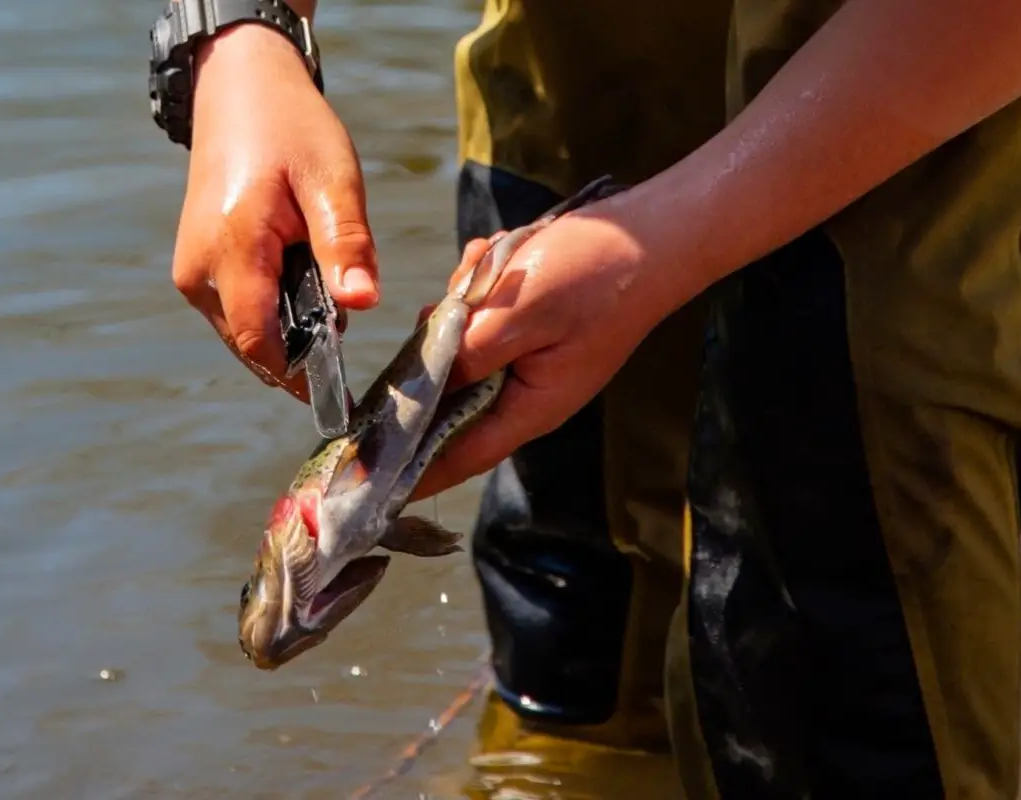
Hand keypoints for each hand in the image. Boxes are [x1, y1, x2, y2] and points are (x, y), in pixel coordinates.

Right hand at [170, 25, 377, 399]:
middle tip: (346, 320)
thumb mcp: (332, 179)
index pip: (262, 342)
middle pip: (254, 346)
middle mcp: (198, 272)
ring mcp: (192, 274)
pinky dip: (274, 313)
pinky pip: (238, 313)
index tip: (344, 399)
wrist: (239, 91)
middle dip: (303, 351)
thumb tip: (362, 304)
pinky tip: (301, 277)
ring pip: (245, 334)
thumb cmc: (290, 129)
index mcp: (231, 249)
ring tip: (325, 284)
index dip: (302, 377)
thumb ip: (345, 244)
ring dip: (290, 331)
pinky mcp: (196, 270)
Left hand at [411, 195, 673, 500]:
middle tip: (437, 314)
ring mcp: (529, 364)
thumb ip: (467, 353)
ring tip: (486, 273)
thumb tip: (421, 380)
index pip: (457, 456)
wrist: (656, 234)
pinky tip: (496, 261)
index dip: (410, 468)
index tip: (364, 478)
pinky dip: (478, 293)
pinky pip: (482, 323)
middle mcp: (526, 395)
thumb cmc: (596, 274)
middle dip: (434, 358)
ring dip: (459, 314)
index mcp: (529, 408)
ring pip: (463, 353)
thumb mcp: (521, 312)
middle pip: (450, 399)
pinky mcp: (531, 333)